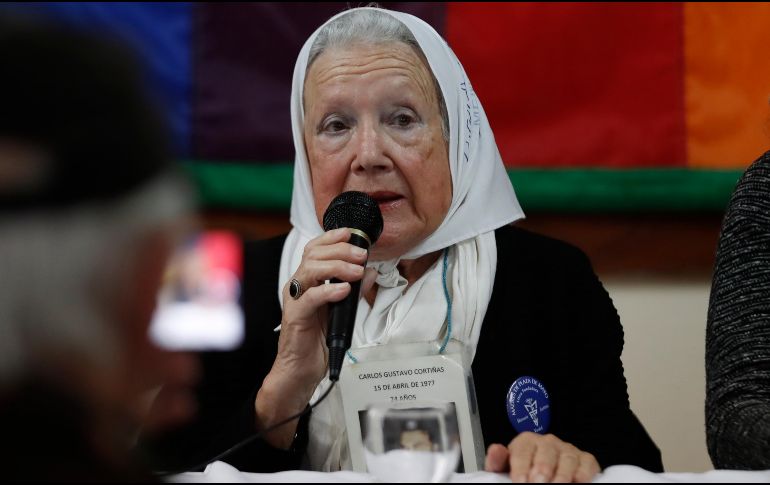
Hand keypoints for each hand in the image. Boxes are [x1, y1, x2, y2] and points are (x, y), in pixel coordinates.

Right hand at [256, 228, 369, 445]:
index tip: (352, 234)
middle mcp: (298, 287)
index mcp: (306, 281)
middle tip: (362, 255)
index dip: (332, 237)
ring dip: (336, 267)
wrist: (302, 371)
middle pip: (313, 255)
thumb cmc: (317, 341)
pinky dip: (328, 291)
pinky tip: (344, 291)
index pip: (314, 249)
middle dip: (340, 250)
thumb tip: (371, 271)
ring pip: (309, 270)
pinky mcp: (295, 318)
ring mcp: (295, 301)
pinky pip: (309, 298)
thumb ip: (352, 288)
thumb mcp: (341, 310)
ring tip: (356, 271)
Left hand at [485, 433, 599, 482]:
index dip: (520, 468)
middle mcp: (548, 443)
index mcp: (526, 441)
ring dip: (562, 476)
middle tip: (538, 483)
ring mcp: (568, 450)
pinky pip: (587, 465)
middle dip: (542, 470)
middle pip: (546, 453)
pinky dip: (583, 475)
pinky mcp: (586, 460)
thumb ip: (498, 461)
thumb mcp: (507, 466)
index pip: (522, 451)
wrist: (543, 473)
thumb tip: (495, 451)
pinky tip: (577, 483)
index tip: (519, 482)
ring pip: (567, 460)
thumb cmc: (524, 470)